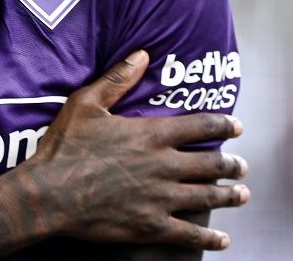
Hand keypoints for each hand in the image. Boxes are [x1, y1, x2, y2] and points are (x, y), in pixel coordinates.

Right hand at [23, 50, 249, 249]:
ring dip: (229, 196)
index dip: (223, 124)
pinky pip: (190, 233)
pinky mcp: (151, 226)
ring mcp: (160, 198)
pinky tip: (224, 239)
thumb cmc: (64, 147)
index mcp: (151, 135)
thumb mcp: (86, 104)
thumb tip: (143, 54)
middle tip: (243, 166)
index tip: (237, 126)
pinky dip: (211, 238)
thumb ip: (118, 79)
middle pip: (211, 164)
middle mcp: (164, 166)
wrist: (49, 194)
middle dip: (232, 165)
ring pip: (207, 197)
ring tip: (241, 194)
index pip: (200, 126)